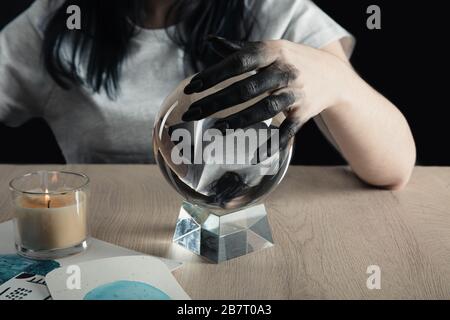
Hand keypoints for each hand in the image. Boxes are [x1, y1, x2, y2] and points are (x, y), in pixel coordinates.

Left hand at [182, 36, 350, 147]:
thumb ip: (240, 48)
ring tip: (217, 127)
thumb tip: (209, 41)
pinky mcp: (304, 113)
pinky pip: (287, 131)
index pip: (239, 62)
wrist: (332, 75)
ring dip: (240, 119)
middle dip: (217, 101)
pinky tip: (255, 155)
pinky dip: (272, 144)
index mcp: (273, 52)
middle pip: (247, 88)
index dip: (214, 74)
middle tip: (193, 113)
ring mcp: (296, 93)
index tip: (192, 87)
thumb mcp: (270, 48)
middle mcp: (285, 71)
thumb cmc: (292, 60)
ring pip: (265, 109)